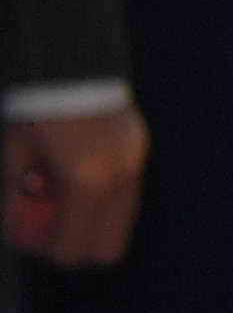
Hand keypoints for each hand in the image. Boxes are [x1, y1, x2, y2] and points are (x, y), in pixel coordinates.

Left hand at [6, 99, 145, 268]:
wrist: (69, 61)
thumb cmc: (35, 108)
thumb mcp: (13, 156)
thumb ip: (14, 198)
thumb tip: (15, 231)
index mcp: (85, 181)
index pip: (73, 248)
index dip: (47, 252)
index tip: (27, 239)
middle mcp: (119, 178)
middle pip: (108, 248)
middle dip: (76, 246)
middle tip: (49, 229)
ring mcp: (135, 164)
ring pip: (121, 222)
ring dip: (91, 222)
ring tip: (62, 200)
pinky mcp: (139, 150)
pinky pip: (125, 194)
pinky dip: (102, 199)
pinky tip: (77, 178)